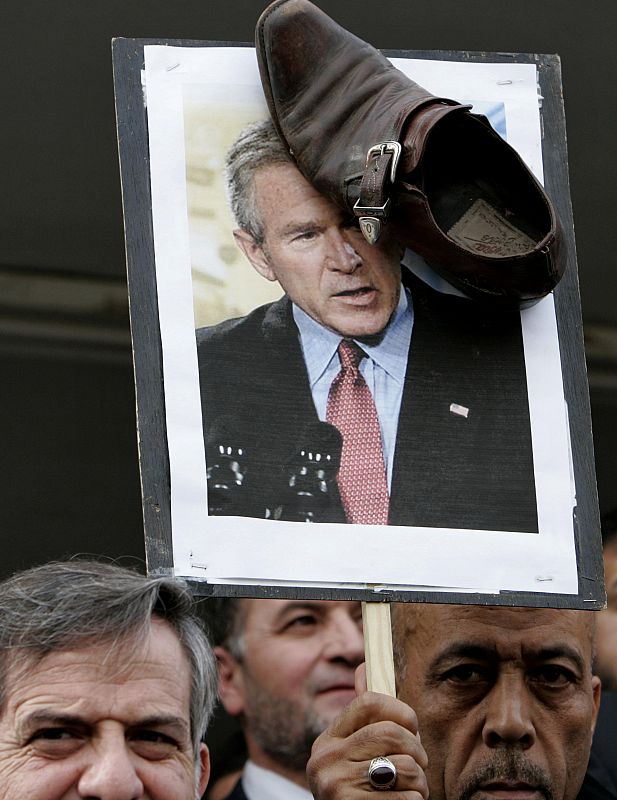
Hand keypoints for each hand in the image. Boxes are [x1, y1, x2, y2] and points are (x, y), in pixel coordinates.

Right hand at [307, 665, 428, 799]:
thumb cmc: (362, 792)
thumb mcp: (354, 754)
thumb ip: (361, 716)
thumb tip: (365, 666)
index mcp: (328, 740)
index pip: (368, 701)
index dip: (400, 710)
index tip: (411, 727)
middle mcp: (325, 760)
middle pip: (390, 733)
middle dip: (416, 750)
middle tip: (419, 767)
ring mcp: (335, 787)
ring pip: (404, 767)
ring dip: (419, 784)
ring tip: (410, 792)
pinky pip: (406, 799)